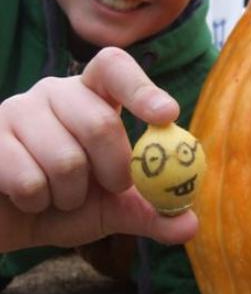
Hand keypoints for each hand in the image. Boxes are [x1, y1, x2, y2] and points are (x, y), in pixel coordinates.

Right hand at [0, 47, 197, 251]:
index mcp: (92, 96)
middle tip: (110, 186)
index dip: (142, 89)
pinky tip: (29, 198)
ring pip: (66, 160)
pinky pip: (29, 180)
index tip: (167, 114)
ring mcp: (18, 110)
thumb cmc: (65, 203)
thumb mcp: (113, 208)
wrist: (8, 221)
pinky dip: (37, 203)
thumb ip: (150, 212)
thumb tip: (190, 225)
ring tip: (58, 195)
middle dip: (114, 170)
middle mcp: (56, 92)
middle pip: (101, 123)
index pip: (114, 68)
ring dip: (70, 196)